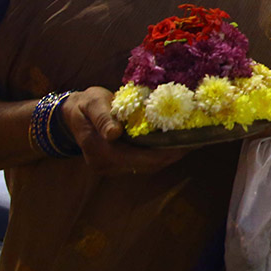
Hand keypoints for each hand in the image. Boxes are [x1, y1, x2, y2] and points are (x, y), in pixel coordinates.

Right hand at [60, 87, 186, 175]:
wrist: (72, 113)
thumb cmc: (85, 105)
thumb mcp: (92, 104)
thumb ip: (102, 118)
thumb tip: (114, 134)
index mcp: (99, 152)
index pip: (137, 159)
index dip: (162, 153)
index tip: (185, 142)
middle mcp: (106, 165)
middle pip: (147, 166)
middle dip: (172, 154)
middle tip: (197, 140)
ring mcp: (113, 167)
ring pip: (148, 166)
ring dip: (170, 155)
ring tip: (193, 140)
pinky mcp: (120, 163)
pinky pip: (145, 161)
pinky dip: (161, 153)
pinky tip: (177, 142)